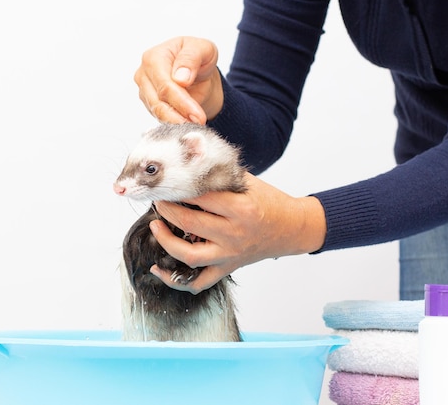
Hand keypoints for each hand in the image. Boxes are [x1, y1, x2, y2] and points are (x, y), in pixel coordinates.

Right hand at [134, 36, 223, 123]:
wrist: (199, 71)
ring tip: (195, 124)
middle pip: (158, 101)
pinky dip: (174, 123)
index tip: (198, 115)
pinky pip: (160, 118)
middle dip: (179, 115)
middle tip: (199, 122)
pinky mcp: (149, 105)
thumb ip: (191, 58)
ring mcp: (145, 91)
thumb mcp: (204, 49)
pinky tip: (188, 123)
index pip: (165, 85)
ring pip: (158, 112)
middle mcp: (144, 74)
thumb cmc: (199, 57)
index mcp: (154, 57)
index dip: (181, 101)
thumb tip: (180, 78)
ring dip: (177, 121)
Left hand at [148, 173, 326, 293]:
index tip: (168, 182)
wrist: (291, 228)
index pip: (200, 197)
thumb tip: (189, 166)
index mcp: (240, 209)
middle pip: (189, 222)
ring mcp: (229, 254)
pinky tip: (158, 269)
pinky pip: (197, 282)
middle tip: (158, 200)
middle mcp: (234, 234)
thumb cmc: (269, 202)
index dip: (179, 188)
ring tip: (156, 226)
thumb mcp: (248, 183)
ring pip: (188, 255)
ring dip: (165, 240)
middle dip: (166, 209)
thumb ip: (220, 177)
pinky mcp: (227, 267)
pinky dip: (175, 280)